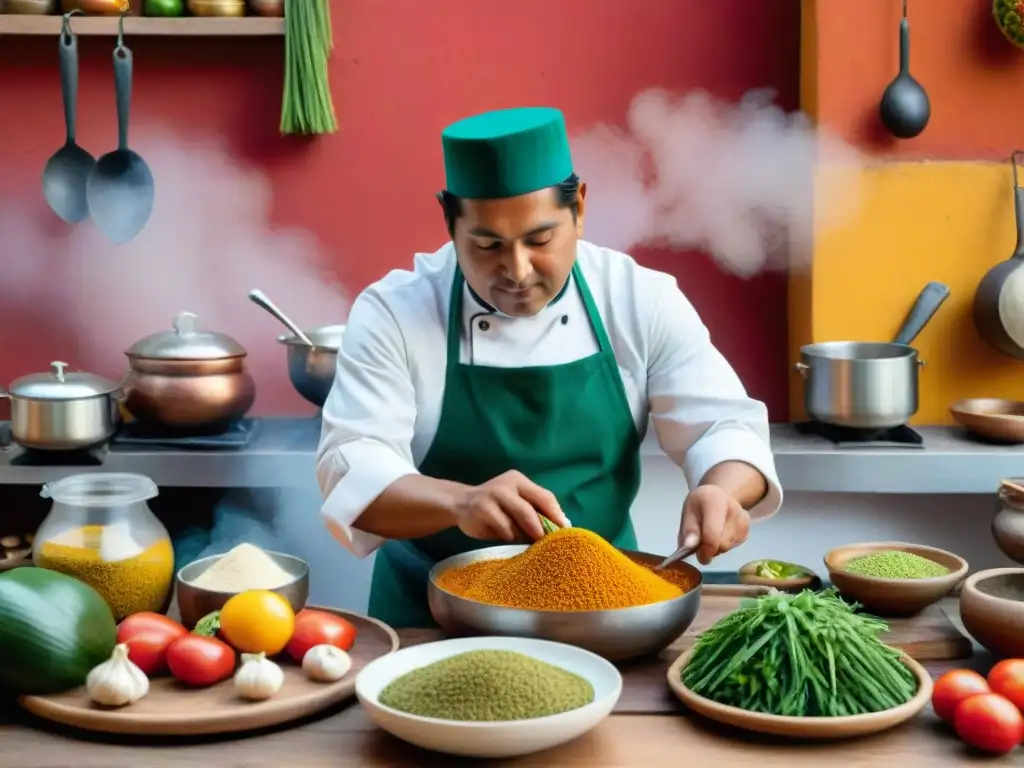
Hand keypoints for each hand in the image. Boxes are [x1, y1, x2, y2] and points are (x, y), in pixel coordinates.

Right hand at [452, 470, 570, 541]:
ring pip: (517, 518)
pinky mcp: (482, 508)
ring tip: (526, 540)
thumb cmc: (496, 508)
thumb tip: (562, 524)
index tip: (564, 531)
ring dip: (524, 533)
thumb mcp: (516, 504)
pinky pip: (504, 527)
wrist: (460, 504)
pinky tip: (506, 536)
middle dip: (541, 527)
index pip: (544, 496)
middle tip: (547, 542)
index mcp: (519, 481)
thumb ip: (535, 511)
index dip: (556, 514)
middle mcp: (507, 484)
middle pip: (531, 508)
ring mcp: (493, 494)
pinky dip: (509, 535)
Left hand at [678, 485, 750, 564]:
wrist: (717, 496)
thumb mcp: (687, 512)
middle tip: (700, 541)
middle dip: (710, 549)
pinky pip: (734, 546)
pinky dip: (725, 545)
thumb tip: (689, 546)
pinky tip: (720, 534)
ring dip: (717, 547)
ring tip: (710, 534)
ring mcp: (744, 519)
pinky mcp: (748, 529)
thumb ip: (688, 530)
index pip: (712, 535)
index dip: (704, 551)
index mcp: (715, 501)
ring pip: (728, 547)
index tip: (698, 554)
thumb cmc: (699, 505)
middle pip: (723, 544)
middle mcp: (734, 508)